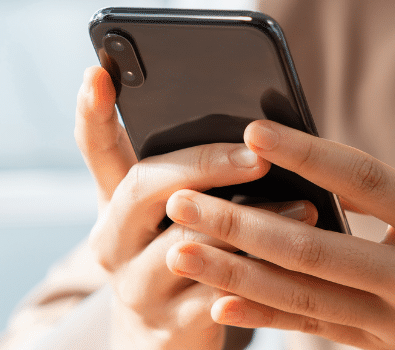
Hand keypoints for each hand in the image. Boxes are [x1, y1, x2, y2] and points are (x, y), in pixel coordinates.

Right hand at [75, 68, 314, 349]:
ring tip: (301, 206)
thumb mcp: (168, 217)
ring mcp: (136, 286)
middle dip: (203, 164)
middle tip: (255, 154)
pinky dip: (261, 273)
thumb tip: (257, 127)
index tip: (97, 72)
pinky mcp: (170, 327)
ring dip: (248, 221)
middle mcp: (113, 241)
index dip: (93, 112)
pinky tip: (296, 261)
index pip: (96, 148)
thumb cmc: (177, 261)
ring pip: (187, 243)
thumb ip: (192, 176)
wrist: (159, 346)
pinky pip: (218, 295)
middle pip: (142, 187)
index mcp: (114, 202)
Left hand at [163, 120, 394, 348]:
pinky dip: (264, 318)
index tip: (252, 131)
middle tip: (181, 198)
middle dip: (240, 224)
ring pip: (302, 300)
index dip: (308, 155)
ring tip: (180, 248)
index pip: (366, 183)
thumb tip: (329, 171)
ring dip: (234, 273)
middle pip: (313, 250)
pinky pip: (316, 333)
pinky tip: (218, 302)